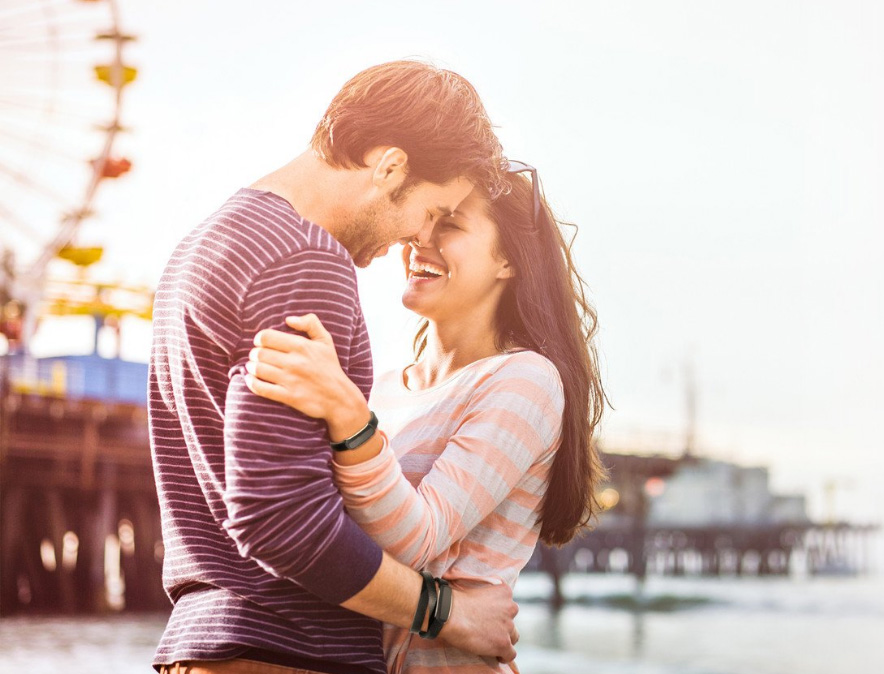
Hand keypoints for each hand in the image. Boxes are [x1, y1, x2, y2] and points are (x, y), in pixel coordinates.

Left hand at [246, 314, 367, 433]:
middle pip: (259, 353)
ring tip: (254, 367)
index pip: (266, 336)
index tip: (261, 343)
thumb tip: (288, 319)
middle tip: (257, 356)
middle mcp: (295, 362)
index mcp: (302, 346)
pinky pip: (260, 388)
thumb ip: (310, 323)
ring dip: (251, 367)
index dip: (259, 339)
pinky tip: (251, 379)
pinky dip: (251, 383)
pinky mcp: (288, 396)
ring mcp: (290, 380)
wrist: (339, 398)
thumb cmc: (330, 368)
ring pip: (257, 369)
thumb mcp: (326, 341)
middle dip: (254, 354)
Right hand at [438, 581, 518, 661]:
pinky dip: (504, 656)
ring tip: (491, 643)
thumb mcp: (478, 588)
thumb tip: (488, 606)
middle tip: (488, 630)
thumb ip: (489, 595)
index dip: (500, 613)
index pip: (509, 605)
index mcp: (505, 592)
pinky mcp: (503, 643)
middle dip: (503, 626)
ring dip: (504, 640)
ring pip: (513, 637)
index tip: (490, 617)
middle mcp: (511, 607)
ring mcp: (508, 626)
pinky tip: (497, 656)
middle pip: (512, 621)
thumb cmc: (457, 600)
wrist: (449, 613)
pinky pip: (510, 654)